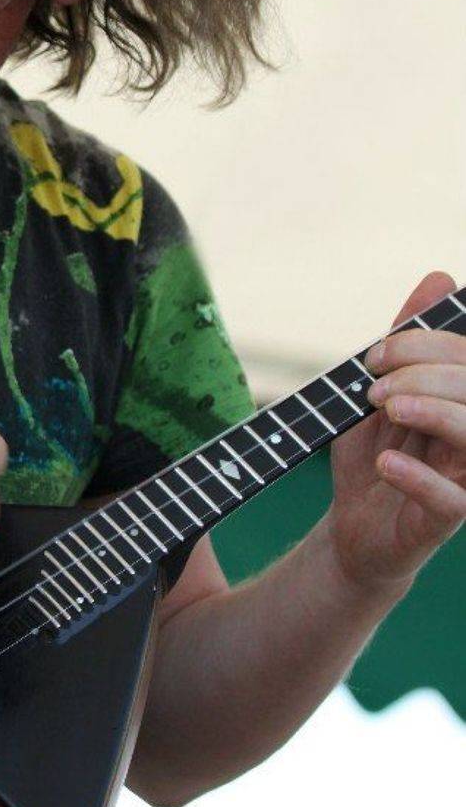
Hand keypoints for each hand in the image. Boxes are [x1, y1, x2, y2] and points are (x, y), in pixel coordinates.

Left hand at [327, 271, 465, 595]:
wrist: (352, 529)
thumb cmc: (377, 455)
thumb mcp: (381, 389)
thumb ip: (409, 341)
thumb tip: (439, 277)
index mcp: (462, 401)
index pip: (465, 357)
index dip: (423, 343)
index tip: (374, 355)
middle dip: (424, 372)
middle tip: (373, 385)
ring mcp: (464, 479)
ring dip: (432, 411)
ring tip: (386, 408)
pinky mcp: (444, 521)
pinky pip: (451, 500)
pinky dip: (418, 476)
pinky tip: (388, 462)